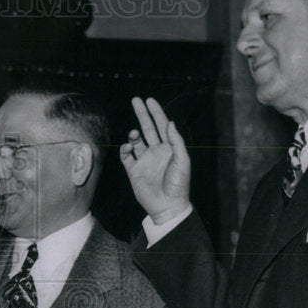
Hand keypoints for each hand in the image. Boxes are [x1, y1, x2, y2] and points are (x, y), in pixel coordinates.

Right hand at [119, 97, 191, 224]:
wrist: (167, 206)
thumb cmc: (179, 185)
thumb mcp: (182, 161)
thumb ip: (176, 141)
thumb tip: (170, 123)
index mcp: (169, 148)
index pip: (161, 126)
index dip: (156, 112)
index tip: (149, 100)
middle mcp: (156, 151)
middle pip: (147, 128)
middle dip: (142, 114)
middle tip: (135, 100)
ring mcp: (144, 161)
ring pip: (136, 141)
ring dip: (134, 134)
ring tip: (134, 134)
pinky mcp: (134, 171)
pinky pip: (126, 156)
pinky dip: (125, 150)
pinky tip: (127, 147)